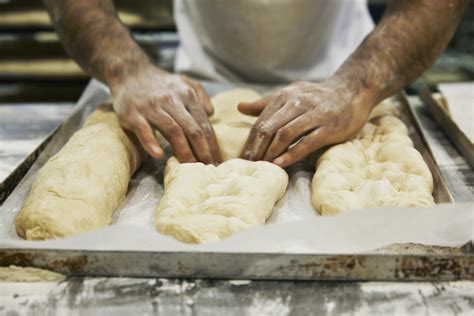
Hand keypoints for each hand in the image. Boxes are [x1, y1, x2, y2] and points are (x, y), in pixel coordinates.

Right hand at [110, 66, 221, 163]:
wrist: (129, 72)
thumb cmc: (160, 83)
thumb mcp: (184, 82)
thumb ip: (200, 95)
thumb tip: (211, 113)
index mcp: (187, 95)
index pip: (204, 124)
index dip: (212, 145)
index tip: (218, 161)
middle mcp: (172, 100)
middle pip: (192, 129)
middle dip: (203, 151)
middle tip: (209, 168)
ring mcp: (152, 107)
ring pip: (173, 131)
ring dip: (184, 151)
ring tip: (191, 167)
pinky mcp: (133, 114)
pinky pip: (144, 130)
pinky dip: (151, 143)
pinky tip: (159, 155)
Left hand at [238, 79, 374, 166]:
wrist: (353, 91)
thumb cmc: (318, 98)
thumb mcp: (291, 95)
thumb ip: (266, 103)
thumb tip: (240, 107)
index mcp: (285, 96)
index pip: (261, 121)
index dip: (249, 141)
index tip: (240, 158)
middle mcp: (298, 102)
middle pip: (269, 128)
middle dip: (256, 149)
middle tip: (247, 166)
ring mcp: (314, 114)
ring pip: (285, 134)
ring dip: (270, 152)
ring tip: (261, 167)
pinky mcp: (329, 127)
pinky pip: (307, 142)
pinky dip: (292, 153)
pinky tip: (281, 164)